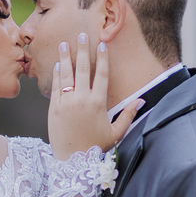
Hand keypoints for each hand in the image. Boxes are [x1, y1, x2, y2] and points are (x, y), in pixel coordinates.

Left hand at [48, 33, 141, 159]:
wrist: (72, 161)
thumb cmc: (95, 147)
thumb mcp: (116, 132)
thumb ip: (128, 115)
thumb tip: (141, 101)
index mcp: (98, 103)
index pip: (101, 74)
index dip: (102, 58)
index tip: (101, 44)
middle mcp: (82, 100)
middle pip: (82, 69)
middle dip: (82, 50)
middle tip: (81, 35)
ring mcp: (66, 103)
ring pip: (66, 75)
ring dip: (65, 57)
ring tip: (64, 44)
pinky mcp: (53, 109)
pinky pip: (56, 87)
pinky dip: (57, 74)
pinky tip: (58, 64)